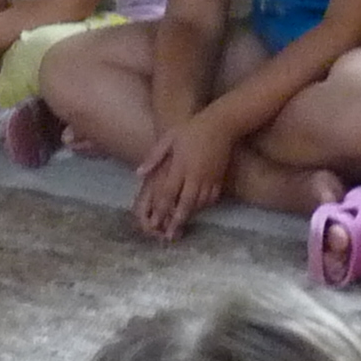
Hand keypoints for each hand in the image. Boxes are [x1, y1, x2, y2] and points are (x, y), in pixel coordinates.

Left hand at [132, 114, 236, 238]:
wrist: (222, 125)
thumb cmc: (192, 129)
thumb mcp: (169, 138)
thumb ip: (154, 157)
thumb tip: (138, 174)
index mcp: (181, 166)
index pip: (168, 192)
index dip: (161, 209)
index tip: (155, 222)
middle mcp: (195, 175)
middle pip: (185, 203)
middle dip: (177, 220)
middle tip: (171, 235)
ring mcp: (209, 178)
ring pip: (199, 203)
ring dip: (190, 214)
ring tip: (181, 225)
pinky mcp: (220, 178)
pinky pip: (212, 198)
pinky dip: (204, 205)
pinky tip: (197, 208)